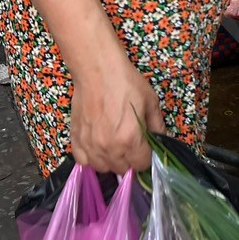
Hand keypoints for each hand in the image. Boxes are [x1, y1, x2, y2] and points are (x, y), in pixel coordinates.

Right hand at [69, 51, 165, 173]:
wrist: (97, 70)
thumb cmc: (126, 83)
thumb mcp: (151, 102)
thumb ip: (157, 126)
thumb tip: (162, 141)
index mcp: (130, 139)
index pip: (141, 165)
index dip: (147, 157)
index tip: (146, 147)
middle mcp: (109, 148)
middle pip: (123, 169)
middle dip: (130, 159)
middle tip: (132, 143)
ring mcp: (90, 145)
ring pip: (103, 168)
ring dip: (111, 160)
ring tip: (115, 144)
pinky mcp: (76, 139)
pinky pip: (83, 161)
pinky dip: (92, 158)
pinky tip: (99, 145)